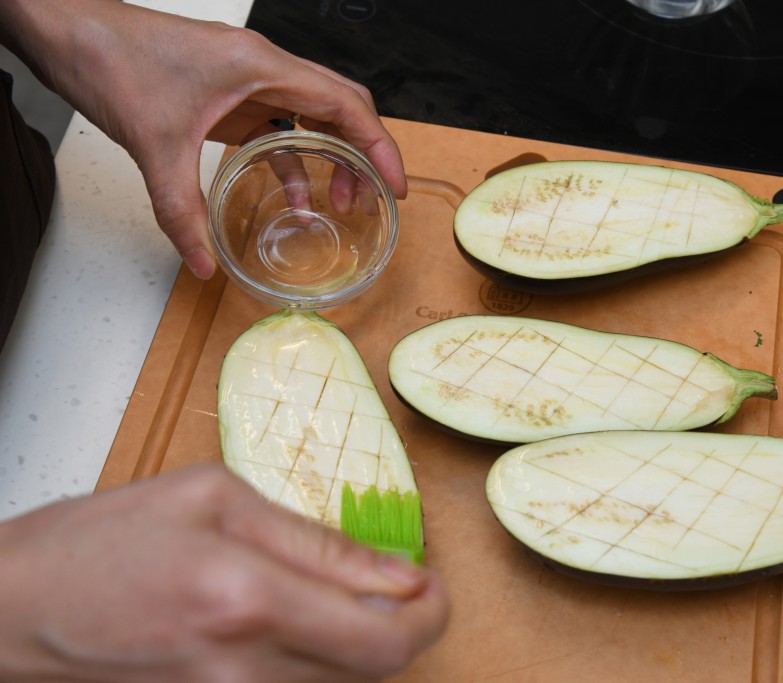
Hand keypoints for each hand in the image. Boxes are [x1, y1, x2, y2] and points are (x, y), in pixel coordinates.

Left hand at [0, 0, 406, 278]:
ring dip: (332, 157)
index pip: (346, 104)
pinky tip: (294, 196)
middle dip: (365, 154)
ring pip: (314, 115)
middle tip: (376, 197)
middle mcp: (264, 67)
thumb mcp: (154, 146)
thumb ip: (181, 211)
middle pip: (342, 107)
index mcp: (262, 66)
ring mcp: (249, 78)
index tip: (394, 185)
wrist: (67, 30)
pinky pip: (278, 126)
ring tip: (340, 202)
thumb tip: (204, 263)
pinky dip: (293, 160)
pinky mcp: (231, 92)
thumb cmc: (111, 59)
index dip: (380, 146)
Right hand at [0, 463, 448, 681]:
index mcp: (249, 596)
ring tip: (332, 595)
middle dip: (405, 626)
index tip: (432, 583)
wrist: (18, 610)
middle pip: (378, 670)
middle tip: (400, 588)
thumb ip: (314, 539)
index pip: (387, 633)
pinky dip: (318, 658)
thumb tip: (396, 571)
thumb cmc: (102, 542)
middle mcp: (245, 667)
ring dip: (359, 641)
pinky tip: (293, 621)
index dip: (432, 610)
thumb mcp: (213, 498)